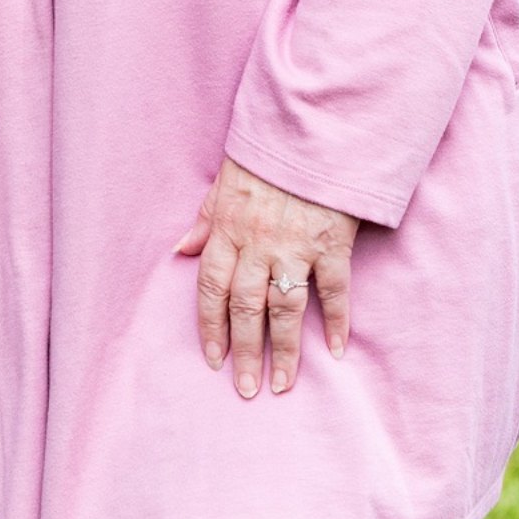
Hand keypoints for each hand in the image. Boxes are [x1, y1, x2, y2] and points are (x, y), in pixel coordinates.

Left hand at [175, 156, 356, 396]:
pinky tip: (336, 351)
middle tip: (245, 387)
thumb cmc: (266, 156)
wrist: (313, 130)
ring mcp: (297, 246)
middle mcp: (259, 244)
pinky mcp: (332, 244)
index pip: (211, 287)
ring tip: (282, 384)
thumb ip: (205, 220)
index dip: (211, 326)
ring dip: (285, 351)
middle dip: (244, 351)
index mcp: (229, 229)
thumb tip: (181, 250)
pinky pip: (335, 291)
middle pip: (246, 308)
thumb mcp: (224, 182)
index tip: (213, 358)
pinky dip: (337, 322)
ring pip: (286, 309)